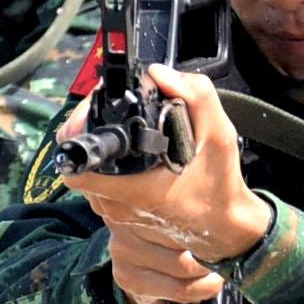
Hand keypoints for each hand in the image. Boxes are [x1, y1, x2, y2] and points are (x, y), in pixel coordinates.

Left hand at [67, 67, 272, 303]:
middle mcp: (115, 206)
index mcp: (131, 189)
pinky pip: (101, 187)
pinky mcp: (121, 218)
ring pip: (90, 174)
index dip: (78, 131)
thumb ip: (197, 97)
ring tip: (123, 130)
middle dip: (91, 133)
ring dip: (102, 151)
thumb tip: (160, 73)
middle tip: (112, 111)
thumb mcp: (220, 136)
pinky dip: (110, 168)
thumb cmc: (220, 188)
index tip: (96, 111)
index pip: (76, 163)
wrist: (227, 229)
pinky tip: (131, 154)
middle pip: (81, 163)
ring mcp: (116, 215)